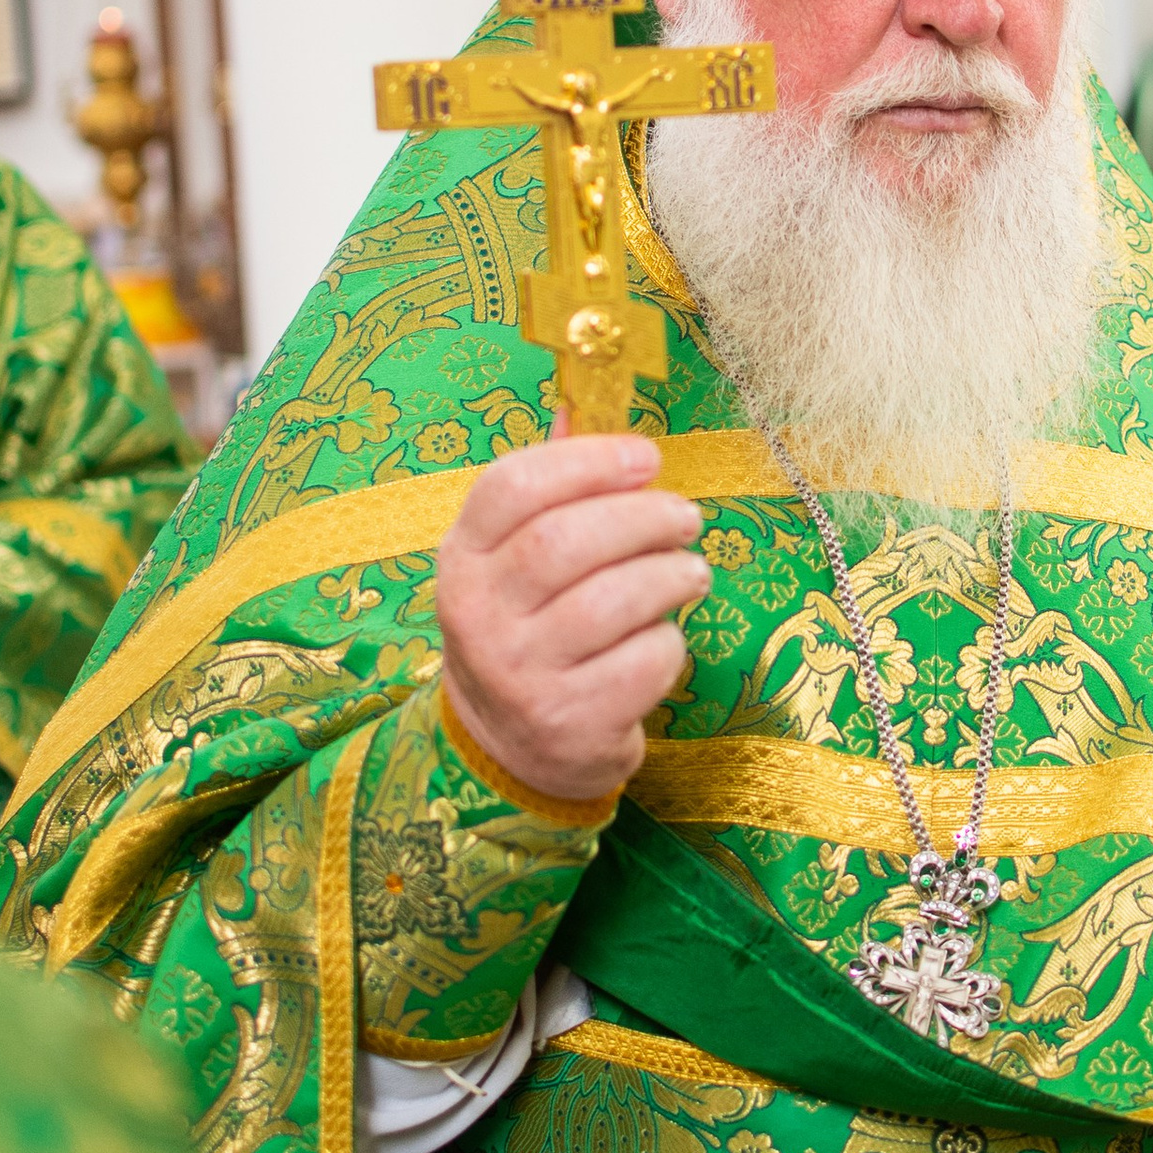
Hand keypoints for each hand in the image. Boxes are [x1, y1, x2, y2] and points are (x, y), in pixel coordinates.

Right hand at [435, 430, 707, 807]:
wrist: (507, 750)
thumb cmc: (527, 629)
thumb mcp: (511, 561)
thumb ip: (548, 489)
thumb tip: (581, 402)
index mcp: (461, 558)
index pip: (513, 486)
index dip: (590, 462)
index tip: (647, 458)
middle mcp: (477, 616)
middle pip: (566, 541)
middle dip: (644, 518)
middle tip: (686, 518)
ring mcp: (519, 675)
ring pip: (612, 602)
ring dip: (670, 576)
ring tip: (691, 572)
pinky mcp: (569, 723)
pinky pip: (642, 662)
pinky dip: (669, 642)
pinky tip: (663, 637)